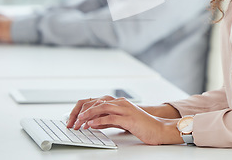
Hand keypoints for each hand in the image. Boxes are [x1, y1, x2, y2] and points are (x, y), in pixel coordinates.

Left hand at [66, 96, 182, 144]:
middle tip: (73, 122)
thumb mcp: (122, 122)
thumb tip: (93, 123)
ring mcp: (125, 109)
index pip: (97, 102)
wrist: (158, 129)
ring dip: (88, 116)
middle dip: (82, 112)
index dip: (84, 110)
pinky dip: (99, 120)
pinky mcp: (129, 118)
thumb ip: (108, 120)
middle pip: (97, 103)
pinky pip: (111, 118)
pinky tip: (91, 124)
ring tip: (78, 123)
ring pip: (102, 108)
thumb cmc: (142, 126)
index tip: (74, 119)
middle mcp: (121, 103)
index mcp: (119, 102)